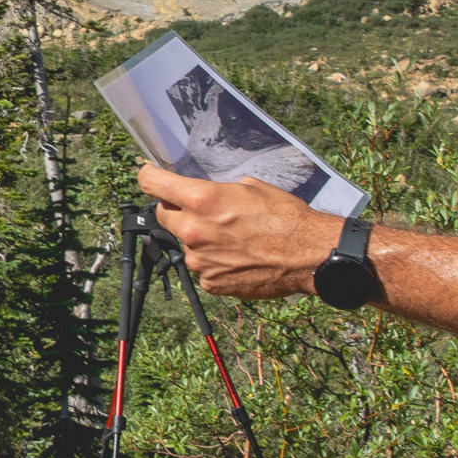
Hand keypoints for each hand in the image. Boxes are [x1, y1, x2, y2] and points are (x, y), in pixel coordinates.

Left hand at [140, 163, 343, 300]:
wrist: (307, 255)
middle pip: (163, 214)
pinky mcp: (210, 283)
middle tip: (202, 210)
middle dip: (176, 209)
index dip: (149, 176)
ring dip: (199, 238)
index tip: (150, 174)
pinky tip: (237, 256)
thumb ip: (218, 190)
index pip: (153, 183)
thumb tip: (205, 193)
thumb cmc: (285, 217)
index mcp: (202, 201)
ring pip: (185, 243)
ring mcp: (200, 260)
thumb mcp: (250, 187)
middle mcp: (194, 231)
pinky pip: (202, 267)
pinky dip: (213, 261)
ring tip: (232, 237)